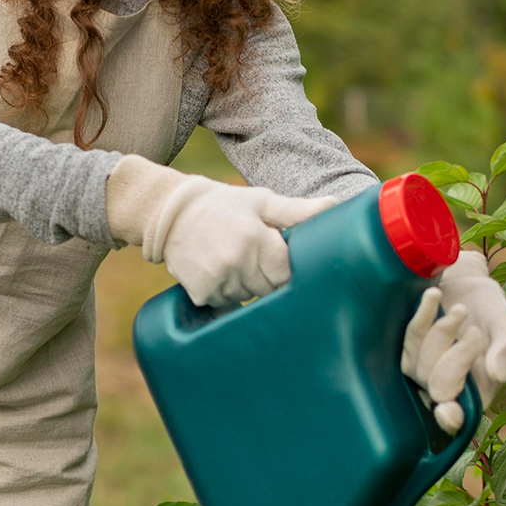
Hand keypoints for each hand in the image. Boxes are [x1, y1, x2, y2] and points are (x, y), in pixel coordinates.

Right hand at [108, 157, 334, 306]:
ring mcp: (217, 280)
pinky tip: (217, 270)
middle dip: (265, 274)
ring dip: (245, 284)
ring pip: (248, 297)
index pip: (286, 271)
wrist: (170, 214)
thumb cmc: (224, 206)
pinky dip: (225, 292)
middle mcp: (236, 261)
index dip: (282, 264)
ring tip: (232, 259)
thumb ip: (298, 211)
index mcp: (256, 238)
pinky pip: (226, 303)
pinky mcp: (201, 293)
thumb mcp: (261, 202)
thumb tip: (335, 205)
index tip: (272, 252)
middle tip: (250, 253)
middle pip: (269, 287)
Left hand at [400, 251, 505, 433]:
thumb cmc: (492, 312)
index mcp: (475, 392)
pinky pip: (410, 337)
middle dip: (458, 357)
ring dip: (442, 332)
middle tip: (476, 332)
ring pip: (420, 363)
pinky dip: (423, 315)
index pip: (457, 417)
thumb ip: (504, 352)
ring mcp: (423, 367)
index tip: (446, 409)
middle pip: (438, 387)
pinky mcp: (409, 346)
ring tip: (462, 309)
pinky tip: (434, 296)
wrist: (471, 284)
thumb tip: (500, 378)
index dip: (449, 418)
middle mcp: (445, 385)